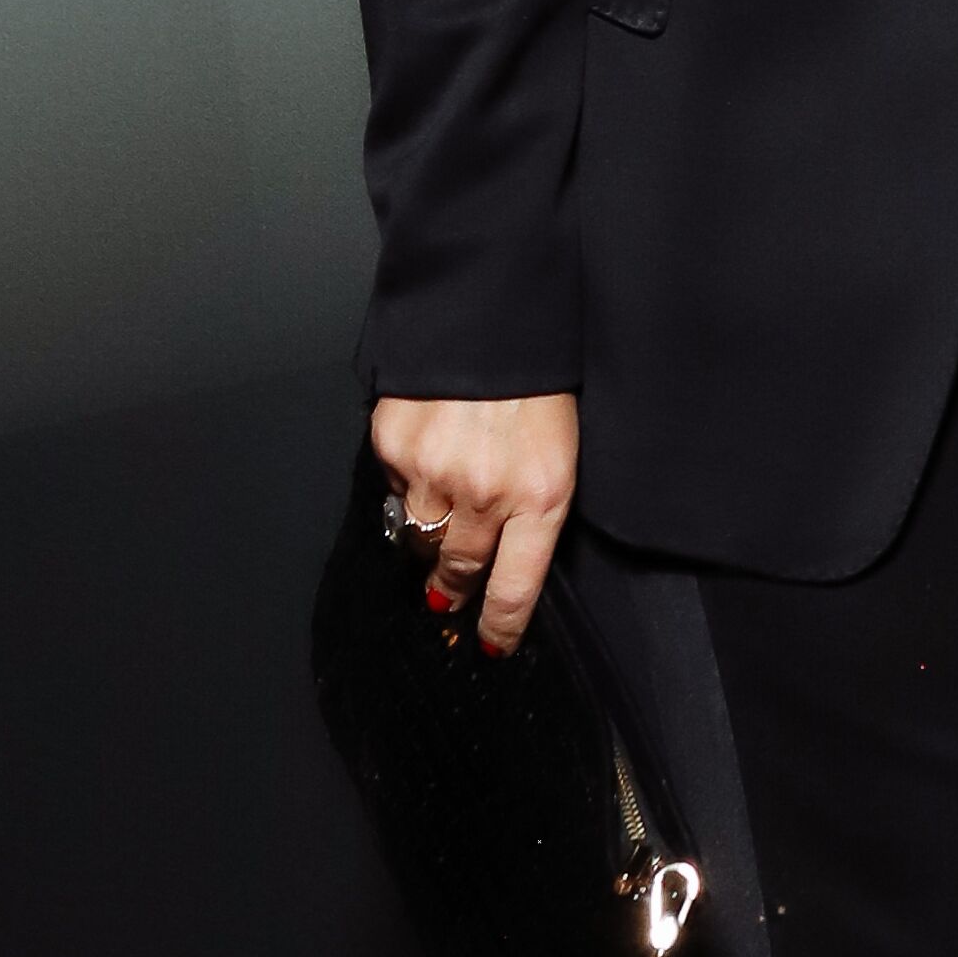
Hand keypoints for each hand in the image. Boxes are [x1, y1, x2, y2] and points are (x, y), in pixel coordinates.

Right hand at [368, 390, 580, 657]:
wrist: (494, 312)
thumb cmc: (540, 383)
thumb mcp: (562, 452)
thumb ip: (534, 508)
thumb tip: (499, 558)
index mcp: (542, 497)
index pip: (515, 589)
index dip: (499, 626)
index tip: (489, 644)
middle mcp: (486, 494)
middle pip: (458, 568)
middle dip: (452, 587)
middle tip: (447, 595)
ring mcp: (435, 471)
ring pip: (420, 534)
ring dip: (429, 533)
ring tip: (440, 513)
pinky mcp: (395, 445)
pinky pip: (396, 487)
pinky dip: (409, 479)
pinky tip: (428, 451)